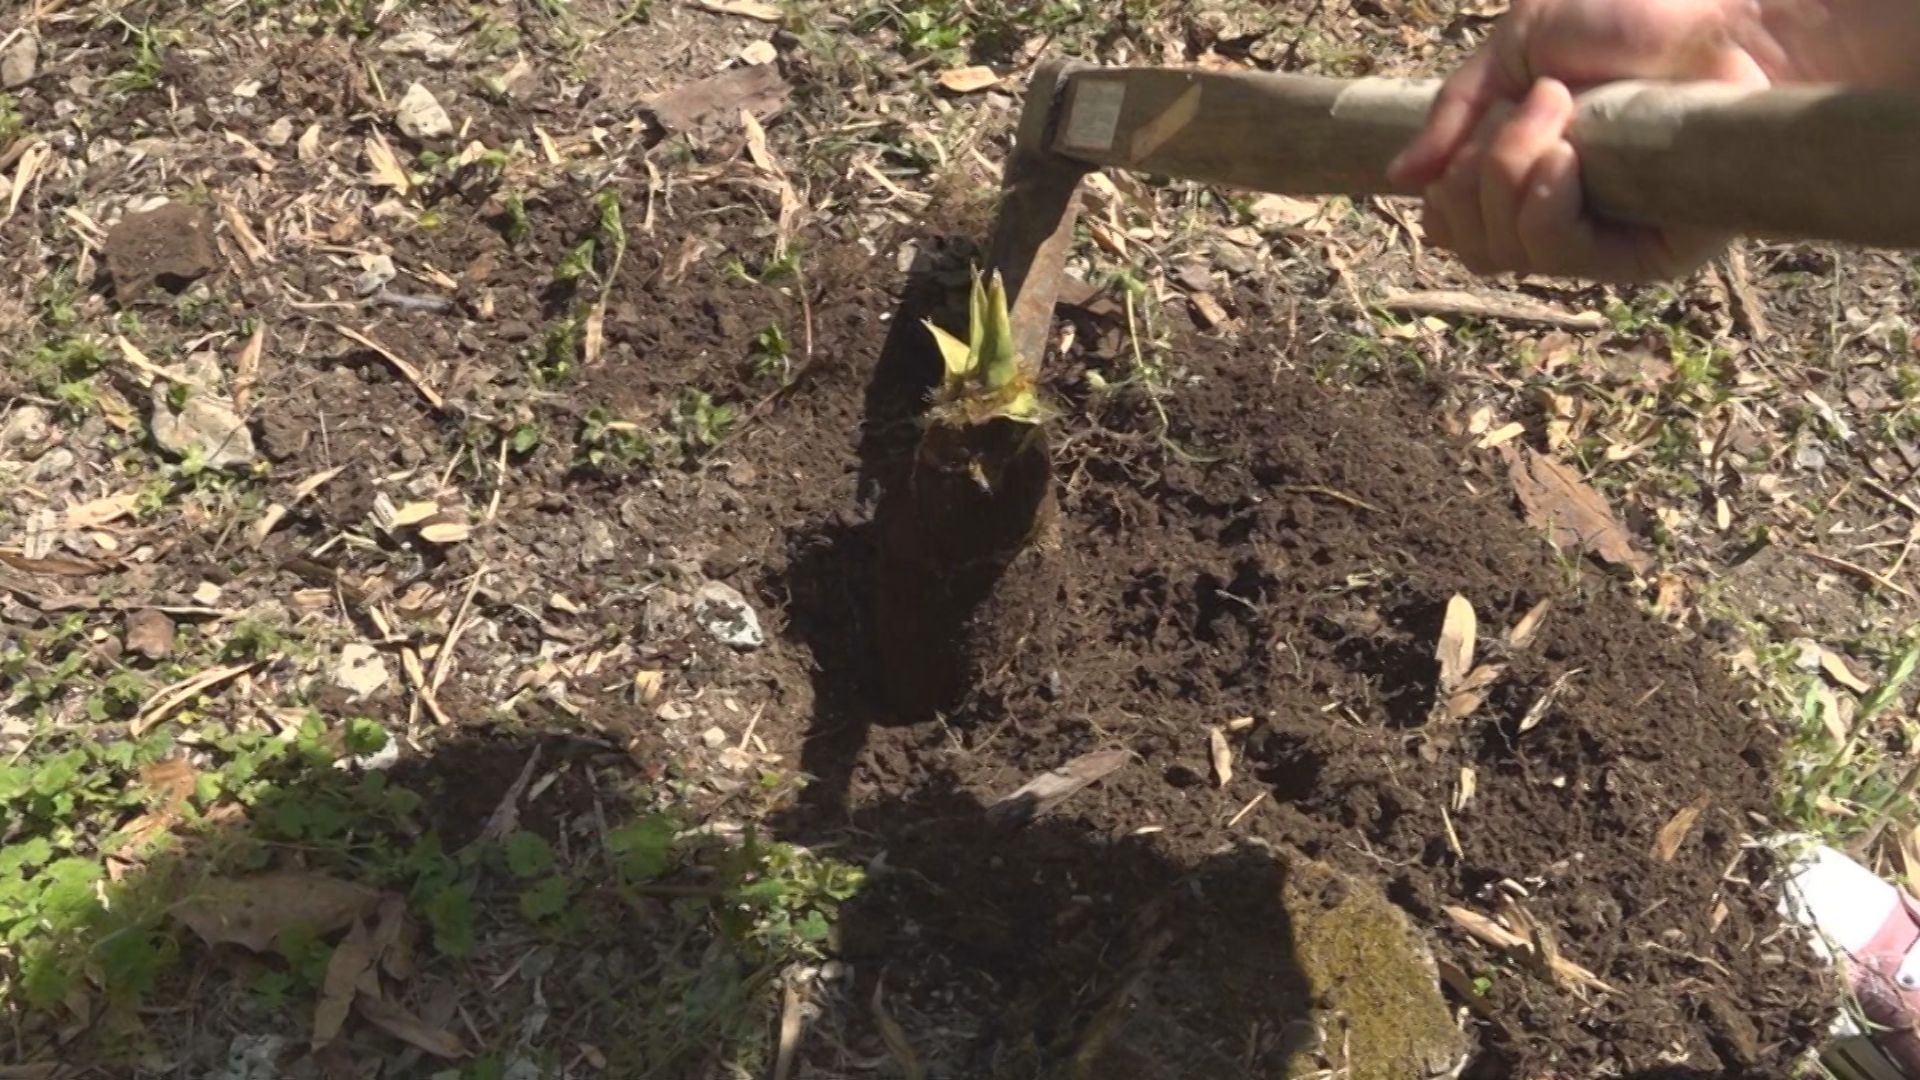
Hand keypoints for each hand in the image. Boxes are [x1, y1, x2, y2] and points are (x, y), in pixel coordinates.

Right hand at [1387, 0, 1777, 281]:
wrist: (1728, 15)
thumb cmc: (1633, 18)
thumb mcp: (1516, 47)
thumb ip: (1453, 111)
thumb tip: (1399, 176)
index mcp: (1528, 174)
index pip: (1455, 229)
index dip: (1443, 196)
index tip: (1463, 143)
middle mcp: (1563, 216)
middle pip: (1471, 246)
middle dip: (1472, 176)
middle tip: (1525, 107)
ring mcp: (1605, 241)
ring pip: (1506, 254)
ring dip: (1507, 173)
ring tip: (1557, 111)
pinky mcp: (1648, 257)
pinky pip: (1559, 258)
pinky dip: (1540, 204)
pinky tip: (1564, 156)